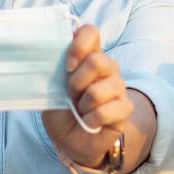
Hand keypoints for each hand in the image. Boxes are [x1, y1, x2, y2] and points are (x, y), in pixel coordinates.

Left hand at [42, 24, 131, 167]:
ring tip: (81, 111)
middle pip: (97, 61)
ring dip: (82, 106)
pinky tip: (90, 123)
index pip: (91, 32)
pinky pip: (104, 112)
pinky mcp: (125, 108)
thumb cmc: (62, 111)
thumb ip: (55, 70)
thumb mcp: (51, 89)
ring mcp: (119, 87)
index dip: (79, 45)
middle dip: (76, 83)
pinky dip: (91, 121)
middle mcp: (107, 67)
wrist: (70, 141)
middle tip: (71, 95)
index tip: (67, 66)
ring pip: (97, 91)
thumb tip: (48, 53)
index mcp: (88, 56)